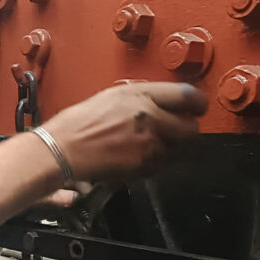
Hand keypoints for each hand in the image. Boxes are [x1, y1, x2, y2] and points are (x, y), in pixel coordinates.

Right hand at [42, 83, 207, 181]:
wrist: (62, 150)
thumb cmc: (77, 125)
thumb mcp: (109, 98)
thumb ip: (140, 99)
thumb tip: (163, 103)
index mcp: (139, 95)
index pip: (186, 95)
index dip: (197, 103)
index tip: (197, 108)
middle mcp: (148, 116)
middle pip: (190, 126)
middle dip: (185, 130)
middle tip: (174, 131)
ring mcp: (148, 142)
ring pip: (177, 148)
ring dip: (168, 148)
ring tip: (144, 145)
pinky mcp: (144, 164)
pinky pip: (161, 163)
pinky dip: (153, 161)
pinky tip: (134, 156)